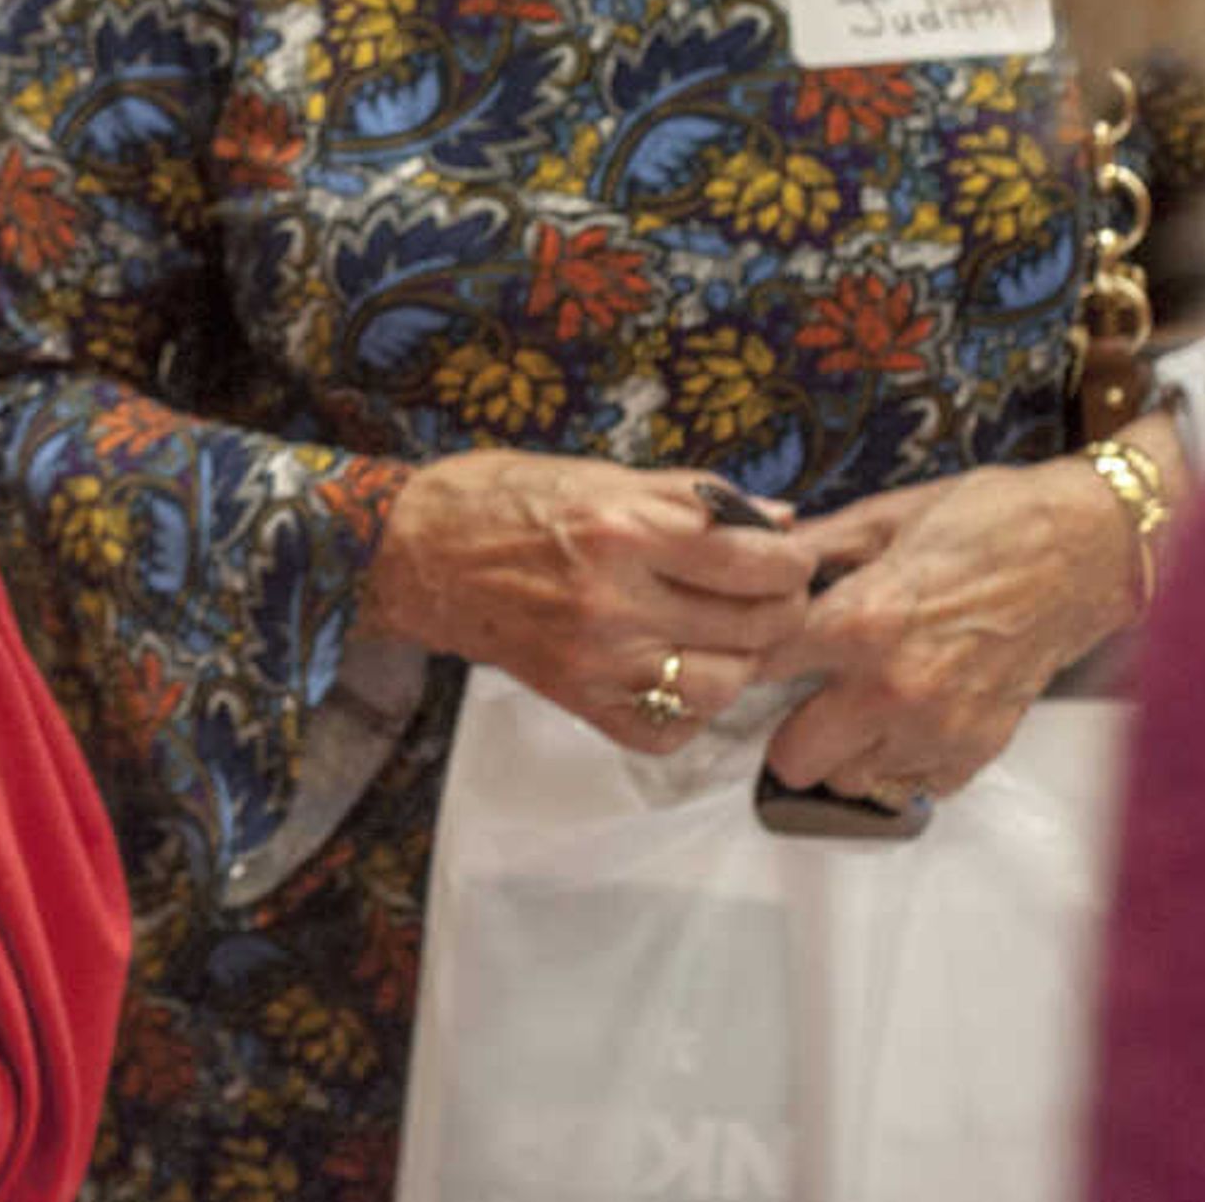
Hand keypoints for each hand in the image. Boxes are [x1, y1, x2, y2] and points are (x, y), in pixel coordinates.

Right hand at [359, 449, 814, 752]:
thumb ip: (690, 498)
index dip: (793, 561)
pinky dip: (689, 710)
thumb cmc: (500, 499)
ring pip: (723, 685)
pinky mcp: (576, 699)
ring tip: (731, 637)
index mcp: (624, 529)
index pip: (755, 560)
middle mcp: (616, 600)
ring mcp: (596, 659)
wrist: (412, 553)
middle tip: (772, 597)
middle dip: (782, 610)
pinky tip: (680, 675)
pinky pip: (667, 729)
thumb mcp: (597, 474)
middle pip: (754, 625)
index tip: (791, 557)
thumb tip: (776, 518)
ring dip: (743, 662)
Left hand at [761, 461, 1134, 804]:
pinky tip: (905, 717)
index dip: (742, 659)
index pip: (756, 670)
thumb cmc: (985, 522)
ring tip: (854, 706)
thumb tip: (751, 555)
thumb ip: (810, 550)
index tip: (744, 654)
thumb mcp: (882, 518)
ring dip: (842, 749)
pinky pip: (913, 785)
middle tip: (798, 693)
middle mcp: (892, 688)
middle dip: (783, 725)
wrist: (1084, 549)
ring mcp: (938, 727)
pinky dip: (901, 761)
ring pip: (849, 780)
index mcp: (858, 622)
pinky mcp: (978, 749)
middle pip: (792, 756)